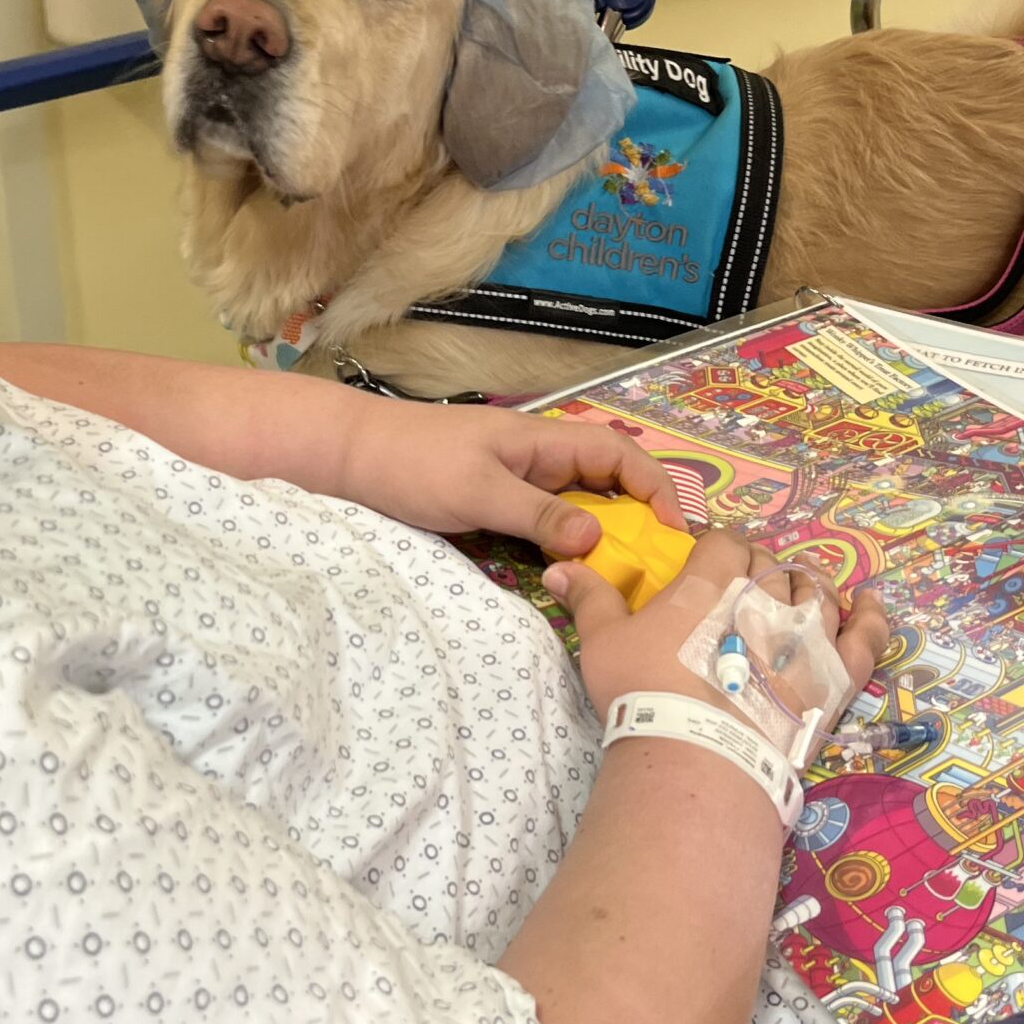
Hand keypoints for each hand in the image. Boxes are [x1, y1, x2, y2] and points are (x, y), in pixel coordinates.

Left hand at [330, 396, 686, 556]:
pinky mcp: (496, 505)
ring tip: (624, 582)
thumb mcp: (478, 492)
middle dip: (638, 520)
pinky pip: (547, 525)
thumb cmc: (412, 462)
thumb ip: (538, 516)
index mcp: (545, 442)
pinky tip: (573, 577)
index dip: (657, 488)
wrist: (349, 457)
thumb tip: (598, 537)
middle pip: (609, 484)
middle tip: (656, 571)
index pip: (622, 454)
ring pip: (579, 508)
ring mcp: (518, 482)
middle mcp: (540, 459)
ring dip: (603, 538)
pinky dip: (566, 546)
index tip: (674, 535)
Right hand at [544, 528, 891, 760]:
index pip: (724, 540)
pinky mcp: (836, 675)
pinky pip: (867, 637)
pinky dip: (872, 616)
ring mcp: (807, 634)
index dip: (716, 545)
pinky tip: (872, 604)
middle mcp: (766, 595)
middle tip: (739, 588)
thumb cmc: (643, 693)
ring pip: (816, 590)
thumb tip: (560, 565)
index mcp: (711, 578)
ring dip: (805, 584)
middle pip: (769, 563)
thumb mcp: (602, 642)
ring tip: (793, 592)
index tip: (705, 559)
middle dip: (756, 567)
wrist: (697, 755)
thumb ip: (589, 598)